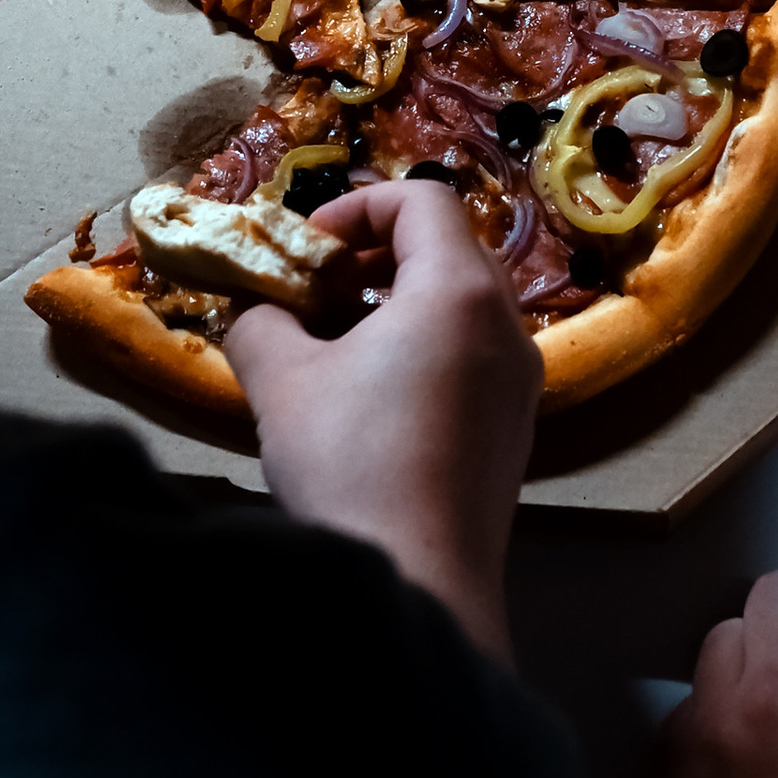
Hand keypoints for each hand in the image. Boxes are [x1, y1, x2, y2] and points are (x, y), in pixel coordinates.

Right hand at [226, 178, 540, 663]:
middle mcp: (506, 325)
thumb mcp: (280, 381)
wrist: (419, 579)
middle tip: (320, 286)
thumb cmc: (350, 465)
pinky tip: (371, 399)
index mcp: (458, 291)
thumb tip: (257, 312)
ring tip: (337, 343)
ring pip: (464, 304)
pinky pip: (474, 356)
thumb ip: (261, 322)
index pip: (421, 198)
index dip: (356, 205)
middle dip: (377, 251)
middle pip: (449, 245)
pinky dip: (426, 348)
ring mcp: (520, 381)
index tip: (307, 247)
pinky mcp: (515, 430)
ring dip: (400, 302)